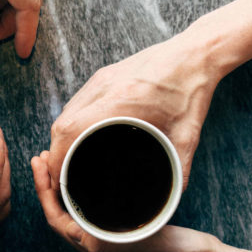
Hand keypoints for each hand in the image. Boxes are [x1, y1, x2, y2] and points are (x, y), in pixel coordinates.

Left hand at [30, 152, 215, 251]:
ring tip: (57, 164)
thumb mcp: (149, 239)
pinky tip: (85, 181)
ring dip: (61, 192)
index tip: (40, 163)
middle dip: (47, 187)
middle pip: (59, 217)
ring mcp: (108, 248)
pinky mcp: (119, 241)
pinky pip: (88, 218)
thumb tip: (88, 226)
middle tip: (41, 157)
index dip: (44, 190)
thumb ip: (117, 235)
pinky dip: (79, 197)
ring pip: (72, 217)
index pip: (56, 220)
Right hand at [45, 32, 221, 190]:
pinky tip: (79, 134)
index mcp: (122, 102)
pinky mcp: (104, 75)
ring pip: (66, 111)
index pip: (71, 130)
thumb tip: (174, 197)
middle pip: (62, 123)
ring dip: (62, 136)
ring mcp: (101, 79)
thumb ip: (179, 170)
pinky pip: (77, 101)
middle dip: (56, 152)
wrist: (196, 54)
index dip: (57, 157)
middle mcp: (105, 88)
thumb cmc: (192, 91)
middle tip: (61, 175)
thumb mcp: (188, 136)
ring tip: (66, 158)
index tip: (57, 178)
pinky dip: (72, 121)